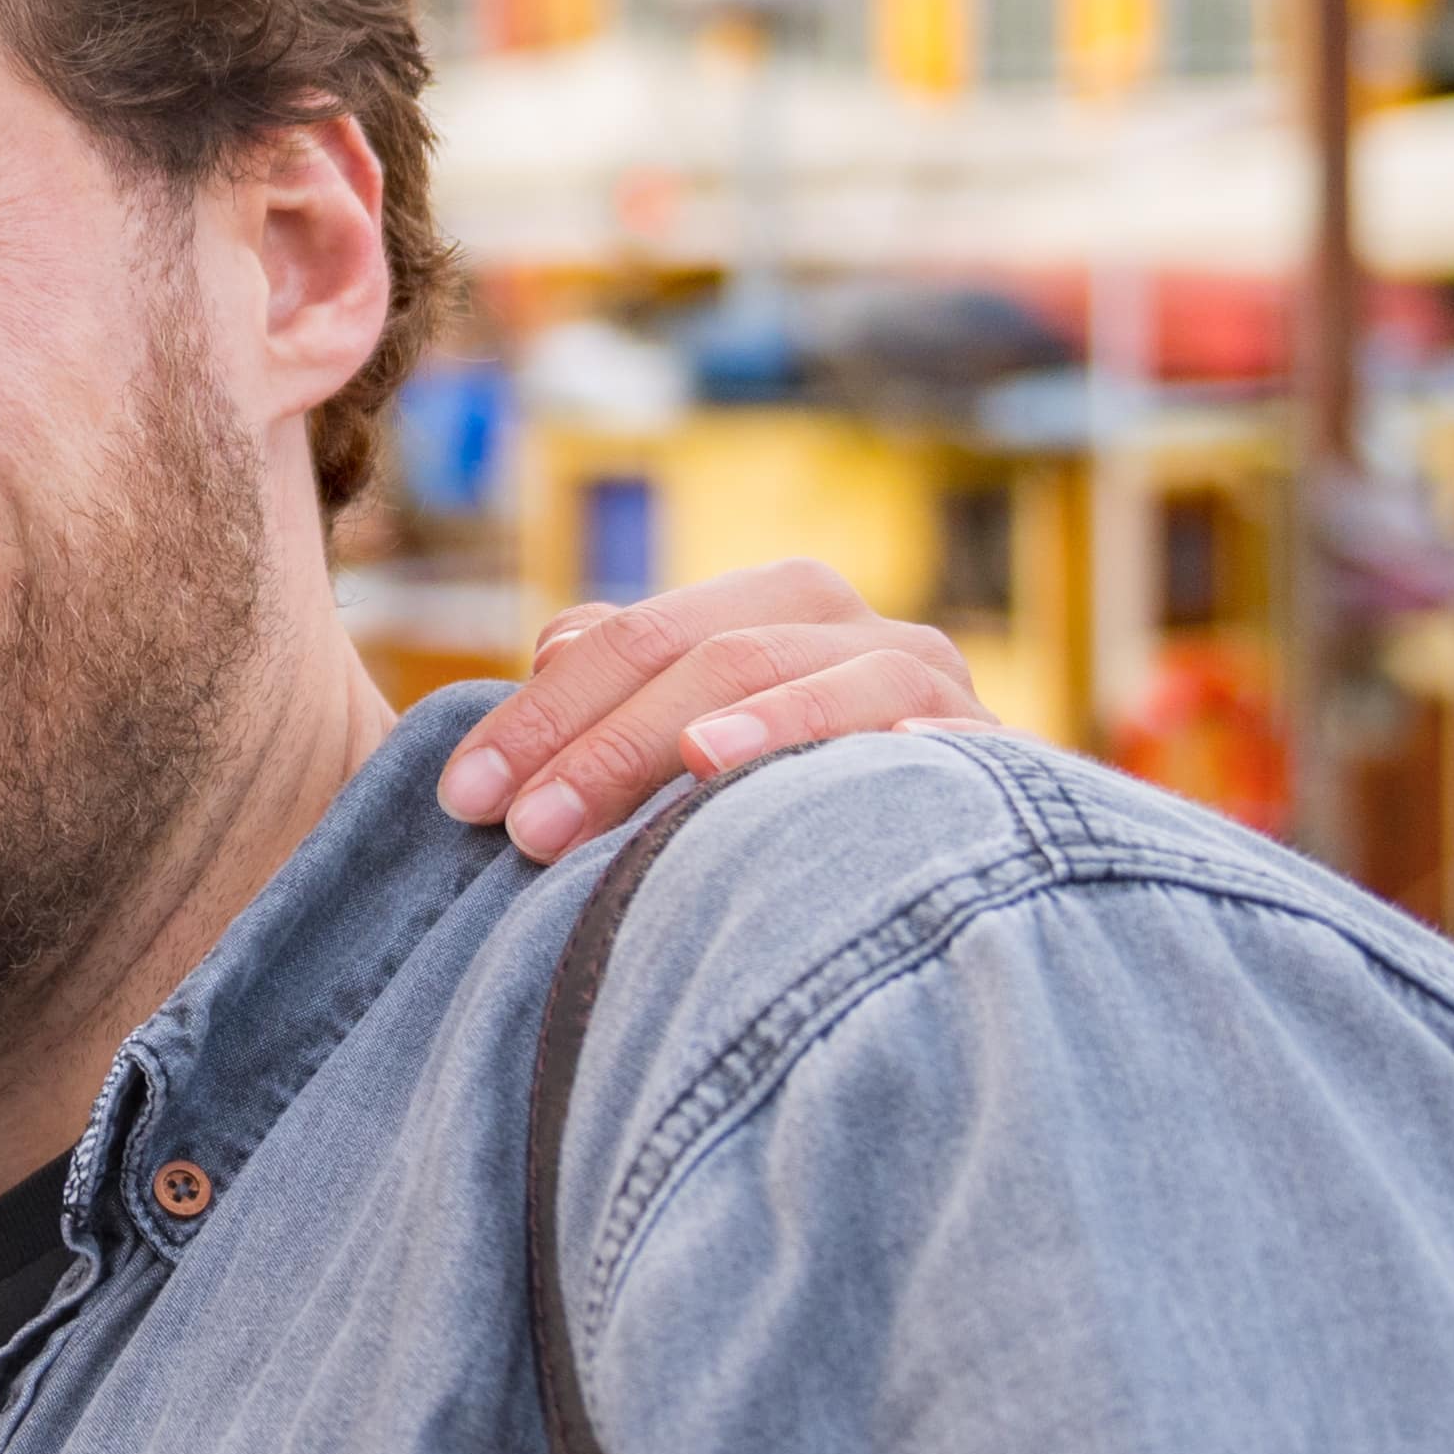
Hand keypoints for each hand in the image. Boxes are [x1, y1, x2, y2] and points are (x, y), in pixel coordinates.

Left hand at [438, 558, 997, 861]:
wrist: (961, 847)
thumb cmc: (786, 792)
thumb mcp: (693, 730)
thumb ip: (623, 684)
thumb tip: (555, 645)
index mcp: (760, 606)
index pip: (628, 639)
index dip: (538, 713)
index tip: (462, 798)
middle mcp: (845, 624)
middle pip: (708, 657)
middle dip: (608, 742)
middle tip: (525, 830)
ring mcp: (924, 679)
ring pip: (819, 678)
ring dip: (754, 723)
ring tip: (690, 764)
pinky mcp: (990, 747)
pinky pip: (946, 732)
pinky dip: (910, 740)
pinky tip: (877, 763)